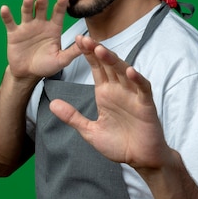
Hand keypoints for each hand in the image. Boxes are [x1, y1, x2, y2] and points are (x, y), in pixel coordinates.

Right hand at [1, 0, 80, 80]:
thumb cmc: (46, 65)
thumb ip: (73, 51)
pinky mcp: (14, 33)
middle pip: (41, 9)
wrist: (28, 73)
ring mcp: (27, 27)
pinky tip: (5, 9)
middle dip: (42, 2)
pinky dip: (7, 15)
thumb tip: (88, 42)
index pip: (58, 14)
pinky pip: (10, 22)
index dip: (61, 6)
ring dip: (27, 5)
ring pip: (27, 12)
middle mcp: (40, 24)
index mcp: (53, 28)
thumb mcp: (62, 60)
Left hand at [49, 35, 172, 169]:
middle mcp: (119, 90)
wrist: (141, 159)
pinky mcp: (146, 105)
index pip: (96, 68)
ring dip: (113, 60)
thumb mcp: (89, 131)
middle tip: (83, 38)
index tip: (76, 40)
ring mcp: (133, 96)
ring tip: (101, 50)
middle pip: (108, 65)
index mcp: (105, 93)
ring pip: (124, 72)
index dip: (87, 54)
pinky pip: (142, 89)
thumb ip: (72, 117)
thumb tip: (52, 104)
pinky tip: (129, 71)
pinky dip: (137, 79)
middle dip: (96, 51)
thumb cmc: (119, 144)